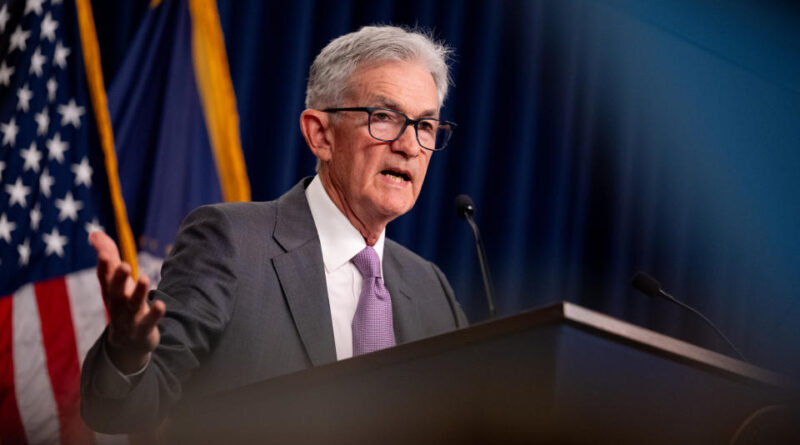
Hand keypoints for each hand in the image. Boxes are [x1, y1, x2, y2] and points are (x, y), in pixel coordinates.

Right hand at [89, 231, 165, 373]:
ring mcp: (129, 319)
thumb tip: (94, 233)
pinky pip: (148, 323)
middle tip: (123, 265)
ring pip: (133, 306)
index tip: (103, 253)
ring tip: (145, 278)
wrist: (127, 343)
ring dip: (138, 293)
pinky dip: (154, 315)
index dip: (104, 266)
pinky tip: (161, 305)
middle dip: (118, 279)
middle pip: (116, 292)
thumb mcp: (114, 281)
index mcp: (110, 291)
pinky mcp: (143, 330)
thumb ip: (107, 256)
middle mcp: (117, 305)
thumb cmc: (122, 304)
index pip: (104, 278)